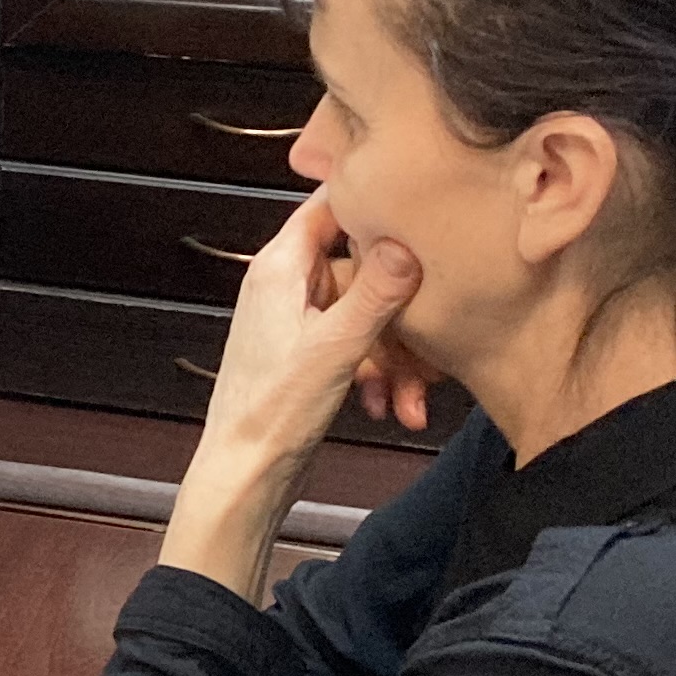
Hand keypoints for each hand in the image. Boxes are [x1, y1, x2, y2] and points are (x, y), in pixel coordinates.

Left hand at [210, 193, 426, 468]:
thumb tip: (405, 241)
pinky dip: (379, 374)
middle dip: (401, 311)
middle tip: (430, 347)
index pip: (330, 203)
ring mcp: (298, 320)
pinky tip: (389, 407)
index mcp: (281, 267)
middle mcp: (286, 285)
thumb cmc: (271, 414)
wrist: (245, 476)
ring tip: (412, 397)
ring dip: (397, 356)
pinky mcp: (308, 354)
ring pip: (367, 314)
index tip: (418, 206)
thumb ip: (374, 293)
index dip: (374, 200)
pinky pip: (358, 345)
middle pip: (362, 268)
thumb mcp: (335, 347)